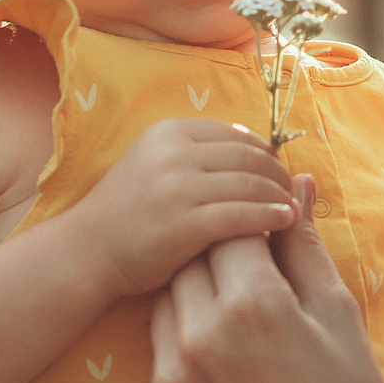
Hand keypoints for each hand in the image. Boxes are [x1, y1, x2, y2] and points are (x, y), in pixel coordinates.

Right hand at [71, 119, 299, 298]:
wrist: (88, 250)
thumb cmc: (128, 211)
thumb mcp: (155, 163)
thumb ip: (197, 151)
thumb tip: (251, 139)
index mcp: (169, 132)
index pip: (236, 136)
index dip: (266, 152)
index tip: (279, 170)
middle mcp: (173, 153)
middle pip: (248, 157)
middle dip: (278, 174)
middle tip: (294, 191)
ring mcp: (178, 188)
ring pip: (250, 184)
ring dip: (280, 196)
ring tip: (295, 208)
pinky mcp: (184, 224)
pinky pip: (242, 215)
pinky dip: (270, 217)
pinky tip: (285, 222)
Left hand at [148, 175, 383, 382]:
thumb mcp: (337, 314)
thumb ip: (304, 244)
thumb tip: (294, 182)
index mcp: (252, 302)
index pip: (231, 226)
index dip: (254, 223)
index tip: (273, 233)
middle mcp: (200, 332)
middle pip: (192, 255)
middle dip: (223, 253)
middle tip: (260, 275)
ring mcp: (172, 372)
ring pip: (168, 296)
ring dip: (198, 291)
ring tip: (243, 316)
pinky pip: (161, 344)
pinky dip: (187, 336)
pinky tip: (229, 358)